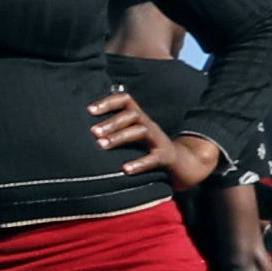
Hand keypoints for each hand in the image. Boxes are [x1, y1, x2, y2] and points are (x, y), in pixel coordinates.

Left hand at [89, 88, 219, 186]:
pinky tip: (126, 169)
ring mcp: (159, 140)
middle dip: (111, 122)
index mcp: (139, 119)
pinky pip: (154, 158)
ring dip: (119, 137)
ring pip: (141, 131)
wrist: (184, 165)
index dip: (108, 102)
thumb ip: (115, 132)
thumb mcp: (133, 137)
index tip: (89, 110)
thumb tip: (87, 133)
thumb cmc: (149, 150)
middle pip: (132, 115)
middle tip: (93, 132)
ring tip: (101, 145)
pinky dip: (140, 163)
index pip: (126, 101)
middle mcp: (149, 126)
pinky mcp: (166, 157)